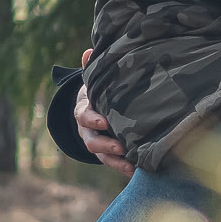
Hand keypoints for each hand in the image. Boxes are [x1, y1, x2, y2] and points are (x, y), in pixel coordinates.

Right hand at [75, 49, 135, 179]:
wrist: (94, 106)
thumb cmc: (99, 90)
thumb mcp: (94, 79)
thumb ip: (91, 68)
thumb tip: (88, 51)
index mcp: (84, 109)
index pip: (83, 115)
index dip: (92, 119)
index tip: (104, 122)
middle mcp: (87, 130)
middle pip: (91, 141)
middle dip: (105, 145)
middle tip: (121, 147)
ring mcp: (97, 143)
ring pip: (102, 156)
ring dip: (116, 161)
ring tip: (131, 164)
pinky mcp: (108, 153)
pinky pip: (114, 163)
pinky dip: (124, 167)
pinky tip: (137, 170)